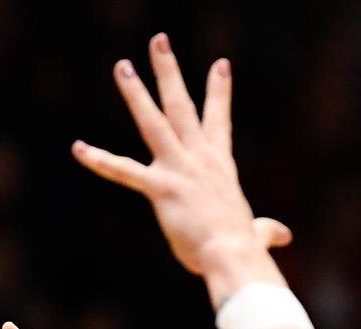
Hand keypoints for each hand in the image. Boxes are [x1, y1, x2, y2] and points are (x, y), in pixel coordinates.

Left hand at [73, 34, 289, 290]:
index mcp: (219, 165)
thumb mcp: (254, 233)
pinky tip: (78, 148)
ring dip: (136, 92)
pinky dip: (100, 160)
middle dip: (168, 71)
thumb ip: (265, 230)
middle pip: (181, 105)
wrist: (234, 256)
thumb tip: (283, 236)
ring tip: (122, 66)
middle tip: (159, 41)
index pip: (218, 120)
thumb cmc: (241, 250)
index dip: (218, 91)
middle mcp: (199, 158)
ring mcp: (179, 169)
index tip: (220, 63)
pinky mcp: (161, 188)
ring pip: (153, 122)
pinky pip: (124, 171)